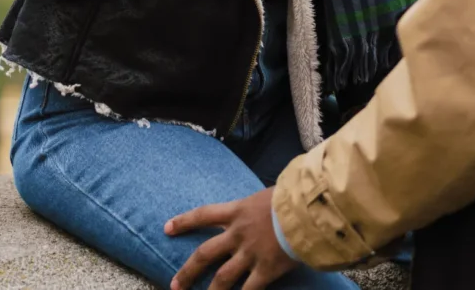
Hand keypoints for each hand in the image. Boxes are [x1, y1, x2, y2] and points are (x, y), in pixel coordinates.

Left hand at [166, 188, 294, 289]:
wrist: (308, 210)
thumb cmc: (293, 196)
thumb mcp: (268, 194)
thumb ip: (257, 205)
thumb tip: (260, 205)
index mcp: (237, 211)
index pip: (203, 215)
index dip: (184, 222)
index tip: (167, 228)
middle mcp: (238, 234)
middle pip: (205, 254)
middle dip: (188, 271)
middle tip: (174, 284)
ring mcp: (250, 253)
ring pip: (222, 278)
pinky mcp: (266, 269)